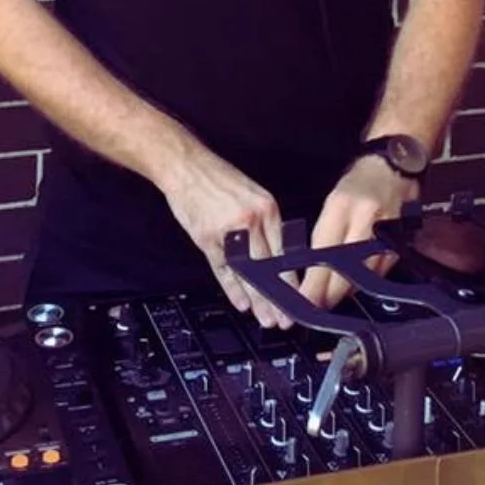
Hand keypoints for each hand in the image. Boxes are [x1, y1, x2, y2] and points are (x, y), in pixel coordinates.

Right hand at [163, 154, 293, 328]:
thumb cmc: (217, 179)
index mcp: (267, 208)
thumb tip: (278, 254)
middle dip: (278, 297)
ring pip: (247, 272)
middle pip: (268, 266)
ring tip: (266, 319)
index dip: (291, 278)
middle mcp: (252, 219)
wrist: (186, 165)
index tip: (298, 298)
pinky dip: (232, 288)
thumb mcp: (252, 194)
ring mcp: (228, 230)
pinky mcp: (207, 237)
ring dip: (258, 299)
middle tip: (286, 318)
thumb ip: (265, 223)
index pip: (284, 251)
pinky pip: (223, 269)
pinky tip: (241, 303)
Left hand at [299, 156, 419, 309]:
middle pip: (345, 274)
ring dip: (345, 292)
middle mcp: (366, 222)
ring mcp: (386, 236)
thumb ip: (323, 235)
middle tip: (314, 306)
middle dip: (327, 296)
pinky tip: (353, 284)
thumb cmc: (359, 184)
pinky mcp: (399, 246)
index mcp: (343, 207)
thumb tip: (309, 270)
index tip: (303, 300)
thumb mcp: (333, 202)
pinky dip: (364, 283)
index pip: (324, 255)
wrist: (395, 169)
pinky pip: (379, 275)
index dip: (313, 284)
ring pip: (363, 279)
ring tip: (330, 298)